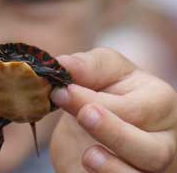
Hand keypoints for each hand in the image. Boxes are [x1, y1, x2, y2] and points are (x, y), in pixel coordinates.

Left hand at [50, 48, 176, 172]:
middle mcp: (164, 141)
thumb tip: (62, 64)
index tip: (64, 91)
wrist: (97, 128)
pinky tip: (86, 169)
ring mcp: (150, 169)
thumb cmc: (106, 96)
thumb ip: (87, 67)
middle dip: (115, 134)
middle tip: (84, 115)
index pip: (136, 109)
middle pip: (152, 150)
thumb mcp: (102, 75)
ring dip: (113, 169)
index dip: (98, 101)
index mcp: (159, 105)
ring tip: (88, 155)